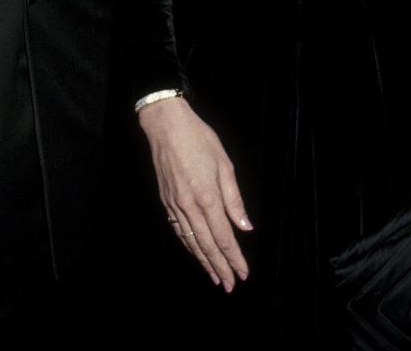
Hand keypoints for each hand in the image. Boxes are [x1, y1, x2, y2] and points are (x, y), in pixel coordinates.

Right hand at [137, 95, 252, 291]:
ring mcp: (174, 205)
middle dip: (219, 267)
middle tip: (229, 285)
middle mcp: (189, 206)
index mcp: (207, 197)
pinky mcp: (165, 201)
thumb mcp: (224, 164)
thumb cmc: (199, 139)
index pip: (224, 236)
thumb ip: (234, 198)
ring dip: (203, 261)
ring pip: (190, 241)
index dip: (234, 257)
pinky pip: (178, 230)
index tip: (243, 273)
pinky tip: (194, 252)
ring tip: (213, 277)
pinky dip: (187, 245)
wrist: (166, 126)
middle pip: (207, 245)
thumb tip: (245, 227)